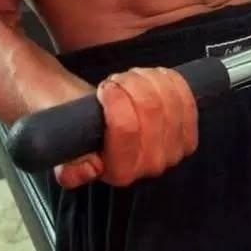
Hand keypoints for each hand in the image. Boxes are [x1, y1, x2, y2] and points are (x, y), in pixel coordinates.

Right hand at [54, 66, 198, 188]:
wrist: (101, 126)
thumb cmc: (78, 128)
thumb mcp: (62, 147)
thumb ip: (69, 165)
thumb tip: (89, 168)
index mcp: (119, 172)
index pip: (127, 127)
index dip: (116, 97)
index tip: (104, 87)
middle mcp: (150, 167)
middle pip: (151, 108)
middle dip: (131, 84)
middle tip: (115, 80)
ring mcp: (173, 151)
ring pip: (169, 99)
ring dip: (148, 79)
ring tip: (129, 79)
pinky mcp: (188, 134)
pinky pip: (187, 99)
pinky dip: (169, 81)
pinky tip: (151, 78)